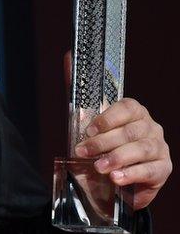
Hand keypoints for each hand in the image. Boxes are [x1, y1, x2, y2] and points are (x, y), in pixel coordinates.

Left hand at [67, 53, 171, 209]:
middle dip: (104, 143)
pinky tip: (117, 178)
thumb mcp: (86, 118)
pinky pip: (150, 169)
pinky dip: (132, 174)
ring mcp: (159, 147)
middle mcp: (150, 127)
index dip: (108, 118)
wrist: (113, 178)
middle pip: (130, 131)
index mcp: (134, 112)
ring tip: (100, 167)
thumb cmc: (102, 145)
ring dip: (117, 158)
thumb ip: (77, 89)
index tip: (89, 130)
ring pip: (141, 149)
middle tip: (84, 153)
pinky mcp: (163, 168)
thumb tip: (69, 55)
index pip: (128, 108)